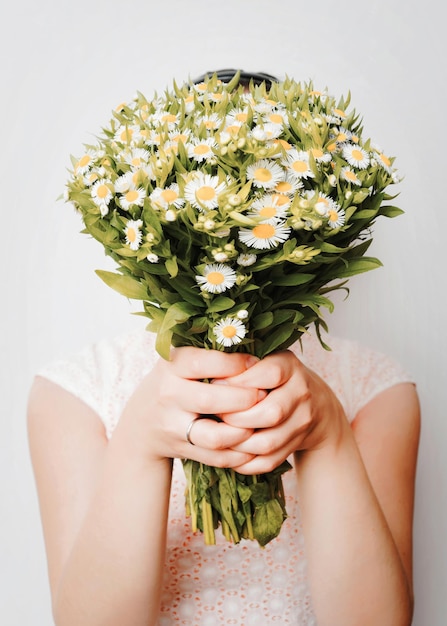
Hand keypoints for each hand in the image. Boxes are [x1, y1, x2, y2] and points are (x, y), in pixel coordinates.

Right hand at [116, 347, 265, 467]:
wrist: (142, 423)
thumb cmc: (175, 382)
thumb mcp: (181, 361)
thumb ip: (211, 354)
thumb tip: (258, 346)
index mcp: (171, 366)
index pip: (200, 363)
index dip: (232, 363)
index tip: (256, 363)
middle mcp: (168, 395)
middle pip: (209, 400)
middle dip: (243, 398)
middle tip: (264, 394)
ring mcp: (173, 426)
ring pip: (214, 436)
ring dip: (243, 431)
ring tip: (259, 421)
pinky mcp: (182, 450)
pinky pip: (217, 457)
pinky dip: (240, 454)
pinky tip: (255, 443)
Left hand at [212, 350, 348, 473]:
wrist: (316, 405)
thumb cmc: (276, 378)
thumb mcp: (263, 360)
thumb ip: (242, 365)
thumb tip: (211, 379)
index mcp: (290, 366)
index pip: (270, 374)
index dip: (240, 381)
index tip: (216, 383)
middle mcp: (301, 393)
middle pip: (271, 413)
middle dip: (236, 418)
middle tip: (216, 415)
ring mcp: (302, 422)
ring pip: (267, 443)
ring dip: (237, 443)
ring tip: (219, 435)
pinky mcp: (297, 445)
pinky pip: (268, 462)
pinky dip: (244, 462)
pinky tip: (229, 453)